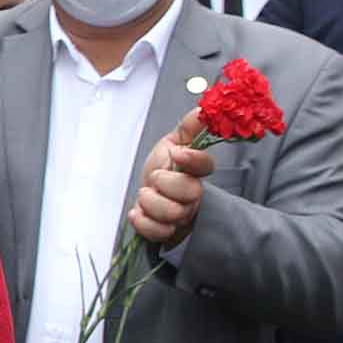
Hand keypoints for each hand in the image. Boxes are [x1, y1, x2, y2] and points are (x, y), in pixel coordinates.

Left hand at [129, 111, 217, 246]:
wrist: (149, 195)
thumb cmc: (163, 168)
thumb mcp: (173, 143)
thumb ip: (188, 127)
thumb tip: (202, 109)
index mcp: (195, 171)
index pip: (206, 165)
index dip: (193, 159)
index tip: (177, 153)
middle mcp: (193, 194)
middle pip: (190, 193)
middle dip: (165, 183)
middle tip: (154, 178)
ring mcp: (181, 214)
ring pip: (174, 214)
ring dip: (151, 201)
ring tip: (145, 194)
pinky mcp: (166, 230)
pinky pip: (159, 232)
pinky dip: (143, 222)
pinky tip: (136, 212)